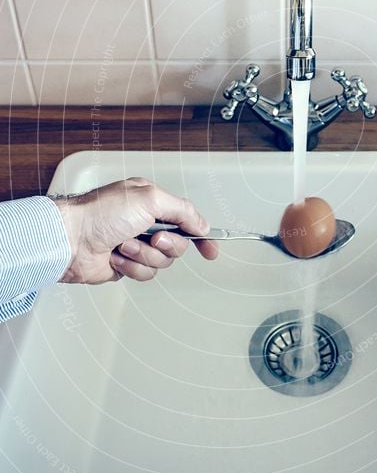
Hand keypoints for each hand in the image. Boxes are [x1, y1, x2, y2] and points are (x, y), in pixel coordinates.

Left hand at [53, 177, 217, 283]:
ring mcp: (135, 246)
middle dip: (166, 245)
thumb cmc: (101, 213)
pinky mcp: (125, 266)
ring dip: (143, 255)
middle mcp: (145, 224)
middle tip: (151, 238)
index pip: (187, 220)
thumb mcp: (150, 199)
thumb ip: (183, 210)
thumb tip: (202, 223)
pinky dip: (131, 266)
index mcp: (152, 203)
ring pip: (161, 262)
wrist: (70, 240)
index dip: (202, 236)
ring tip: (123, 245)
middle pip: (178, 245)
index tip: (211, 250)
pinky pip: (144, 273)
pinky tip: (115, 257)